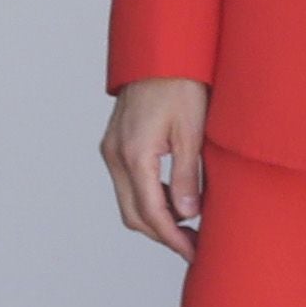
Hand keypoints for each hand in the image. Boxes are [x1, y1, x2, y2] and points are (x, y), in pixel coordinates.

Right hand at [103, 80, 210, 257]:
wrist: (161, 53)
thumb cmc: (182, 84)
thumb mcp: (193, 131)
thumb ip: (188, 176)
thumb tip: (188, 214)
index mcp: (135, 154)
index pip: (152, 213)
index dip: (174, 238)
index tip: (194, 253)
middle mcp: (115, 154)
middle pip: (134, 215)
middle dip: (163, 235)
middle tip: (194, 245)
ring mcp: (111, 149)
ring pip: (128, 202)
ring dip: (155, 218)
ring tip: (188, 224)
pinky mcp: (114, 143)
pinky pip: (127, 184)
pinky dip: (148, 198)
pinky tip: (173, 199)